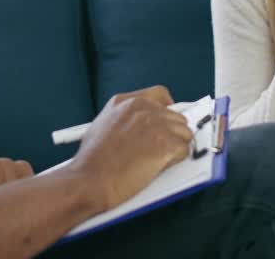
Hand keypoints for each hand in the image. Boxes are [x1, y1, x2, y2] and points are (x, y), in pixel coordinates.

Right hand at [70, 86, 194, 211]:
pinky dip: (176, 160)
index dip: (167, 109)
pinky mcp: (166, 144)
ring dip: (176, 147)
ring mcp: (157, 125)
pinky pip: (184, 150)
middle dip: (172, 133)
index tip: (168, 121)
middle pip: (176, 116)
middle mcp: (144, 108)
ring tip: (159, 160)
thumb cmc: (91, 161)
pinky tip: (161, 166)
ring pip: (184, 133)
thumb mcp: (102, 125)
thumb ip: (124, 119)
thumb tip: (141, 127)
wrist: (90, 179)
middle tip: (161, 149)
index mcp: (127, 102)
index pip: (160, 95)